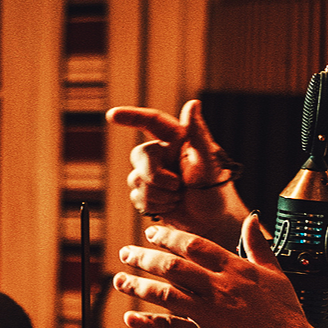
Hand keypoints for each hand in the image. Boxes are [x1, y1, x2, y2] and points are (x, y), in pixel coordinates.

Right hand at [106, 98, 245, 245]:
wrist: (211, 223)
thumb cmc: (215, 192)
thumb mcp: (210, 163)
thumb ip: (198, 134)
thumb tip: (193, 103)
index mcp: (178, 140)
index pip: (152, 122)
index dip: (131, 117)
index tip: (112, 115)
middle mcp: (163, 154)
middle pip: (139, 155)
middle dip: (154, 176)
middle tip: (177, 187)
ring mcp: (154, 175)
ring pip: (135, 179)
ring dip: (157, 194)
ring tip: (178, 198)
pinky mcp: (148, 194)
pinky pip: (136, 197)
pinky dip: (153, 206)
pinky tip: (169, 207)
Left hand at [113, 214, 310, 327]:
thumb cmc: (286, 316)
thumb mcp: (276, 273)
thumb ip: (259, 246)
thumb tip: (252, 220)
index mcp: (235, 269)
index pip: (194, 245)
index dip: (168, 236)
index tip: (151, 233)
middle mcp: (218, 288)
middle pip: (172, 267)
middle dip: (144, 257)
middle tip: (126, 253)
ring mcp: (208, 314)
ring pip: (165, 294)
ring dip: (138, 286)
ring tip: (120, 280)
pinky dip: (147, 322)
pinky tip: (131, 317)